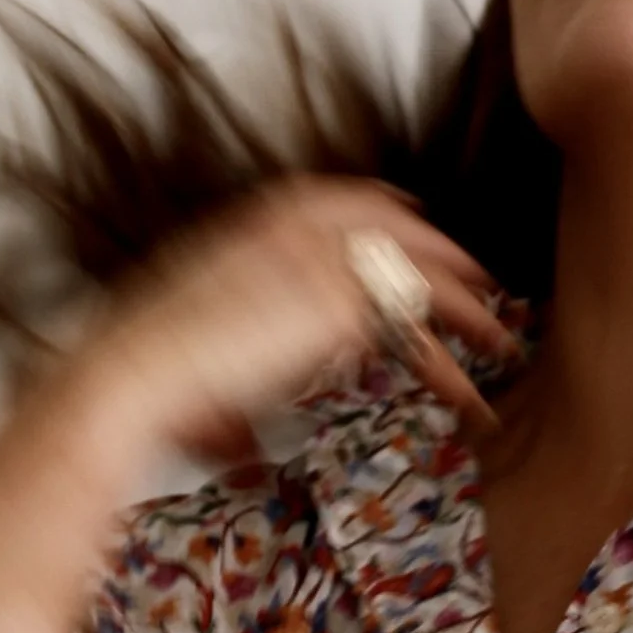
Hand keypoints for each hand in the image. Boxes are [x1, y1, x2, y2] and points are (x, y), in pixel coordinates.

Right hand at [73, 174, 514, 475]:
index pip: (343, 205)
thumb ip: (244, 370)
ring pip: (418, 266)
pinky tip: (483, 359)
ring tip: (502, 330)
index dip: (388, 226)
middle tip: (482, 280)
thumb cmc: (149, 383)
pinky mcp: (341, 298)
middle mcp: (291, 225)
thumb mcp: (205, 353)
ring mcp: (318, 255)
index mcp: (255, 223)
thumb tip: (247, 426)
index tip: (418, 242)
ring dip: (466, 298)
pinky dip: (456, 337)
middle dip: (440, 254)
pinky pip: (422, 313)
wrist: (131, 377)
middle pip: (392, 224)